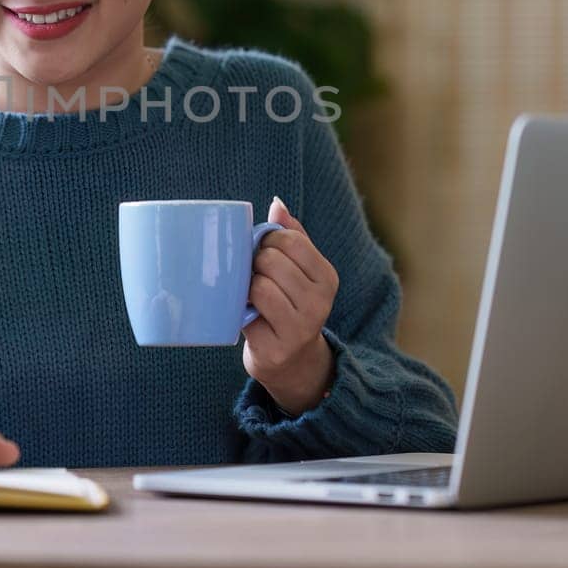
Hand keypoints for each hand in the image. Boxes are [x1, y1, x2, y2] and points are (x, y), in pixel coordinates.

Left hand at [243, 195, 337, 415]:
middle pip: (271, 260)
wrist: (292, 363)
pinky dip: (240, 309)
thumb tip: (277, 203)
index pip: (290, 239)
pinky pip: (248, 313)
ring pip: (260, 285)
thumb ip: (292, 236)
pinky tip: (246, 315)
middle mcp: (320, 302)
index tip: (262, 253)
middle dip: (254, 264)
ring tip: (250, 297)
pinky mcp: (277, 347)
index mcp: (327, 277)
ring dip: (247, 288)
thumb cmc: (289, 307)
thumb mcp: (300, 272)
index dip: (266, 241)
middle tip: (253, 277)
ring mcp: (301, 327)